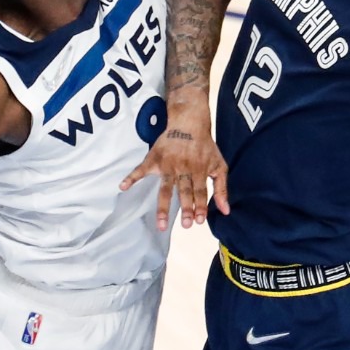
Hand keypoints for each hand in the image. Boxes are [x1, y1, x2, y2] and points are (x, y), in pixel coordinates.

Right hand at [120, 111, 229, 230]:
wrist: (189, 123)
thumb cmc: (205, 147)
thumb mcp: (219, 165)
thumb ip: (221, 188)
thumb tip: (226, 211)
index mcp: (199, 169)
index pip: (200, 191)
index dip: (200, 205)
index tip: (199, 221)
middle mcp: (183, 168)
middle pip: (184, 191)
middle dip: (186, 208)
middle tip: (186, 225)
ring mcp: (167, 164)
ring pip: (165, 187)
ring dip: (163, 206)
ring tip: (161, 223)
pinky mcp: (154, 159)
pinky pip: (140, 169)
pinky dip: (131, 177)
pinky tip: (123, 187)